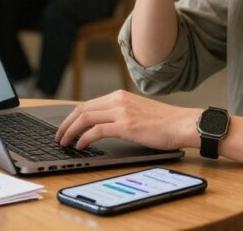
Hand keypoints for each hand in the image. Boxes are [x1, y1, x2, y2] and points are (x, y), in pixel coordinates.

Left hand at [55, 90, 197, 150]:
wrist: (184, 124)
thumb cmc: (165, 122)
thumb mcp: (138, 112)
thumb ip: (121, 114)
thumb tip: (102, 126)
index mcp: (119, 96)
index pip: (87, 104)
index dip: (72, 117)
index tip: (64, 127)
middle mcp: (118, 100)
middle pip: (81, 110)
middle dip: (66, 124)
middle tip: (58, 137)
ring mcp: (121, 112)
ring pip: (85, 118)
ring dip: (70, 132)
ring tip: (64, 142)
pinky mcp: (126, 126)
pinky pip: (96, 131)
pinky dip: (84, 138)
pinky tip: (80, 146)